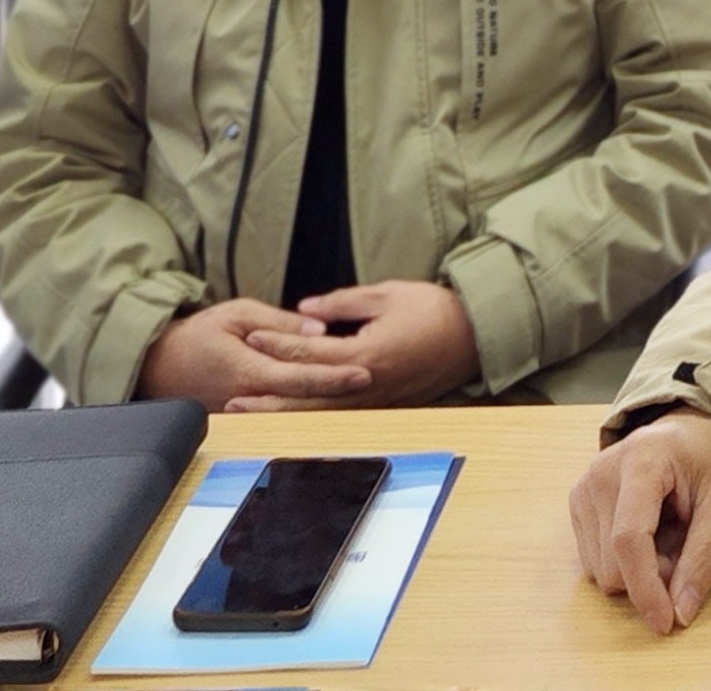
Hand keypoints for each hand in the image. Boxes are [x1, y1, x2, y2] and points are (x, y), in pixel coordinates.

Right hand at [135, 298, 373, 411]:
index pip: (301, 377)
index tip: (363, 371)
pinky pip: (282, 413)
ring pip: (296, 411)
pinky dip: (309, 406)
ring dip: (329, 402)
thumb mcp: (237, 314)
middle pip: (305, 400)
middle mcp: (251, 397)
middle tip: (375, 379)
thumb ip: (279, 323)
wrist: (159, 365)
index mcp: (249, 371)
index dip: (334, 376)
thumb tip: (318, 330)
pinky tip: (334, 398)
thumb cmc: (198, 335)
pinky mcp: (246, 417)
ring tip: (364, 390)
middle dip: (341, 392)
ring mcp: (249, 412)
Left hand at [223, 280, 481, 411]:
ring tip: (253, 414)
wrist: (477, 337)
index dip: (277, 343)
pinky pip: (341, 414)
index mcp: (365, 355)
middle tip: (233, 399)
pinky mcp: (384, 404)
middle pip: (307, 395)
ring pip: (321, 412)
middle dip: (269, 396)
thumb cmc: (436, 310)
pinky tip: (295, 414)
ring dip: (286, 413)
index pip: (310, 351)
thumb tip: (305, 310)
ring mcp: (376, 399)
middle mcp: (367, 384)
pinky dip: (313, 414)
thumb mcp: (388, 294)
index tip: (250, 336)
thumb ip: (343, 303)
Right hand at [571, 409, 710, 634]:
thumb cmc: (710, 461)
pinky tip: (648, 532)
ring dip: (639, 570)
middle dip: (652, 576)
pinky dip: (625, 562)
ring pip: (601, 570)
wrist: (687, 431)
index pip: (629, 539)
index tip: (665, 623)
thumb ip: (704, 556)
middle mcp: (600, 473)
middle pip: (612, 564)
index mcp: (641, 461)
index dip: (645, 588)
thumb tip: (681, 613)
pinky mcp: (576, 505)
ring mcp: (582, 489)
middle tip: (684, 547)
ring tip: (667, 533)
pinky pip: (595, 561)